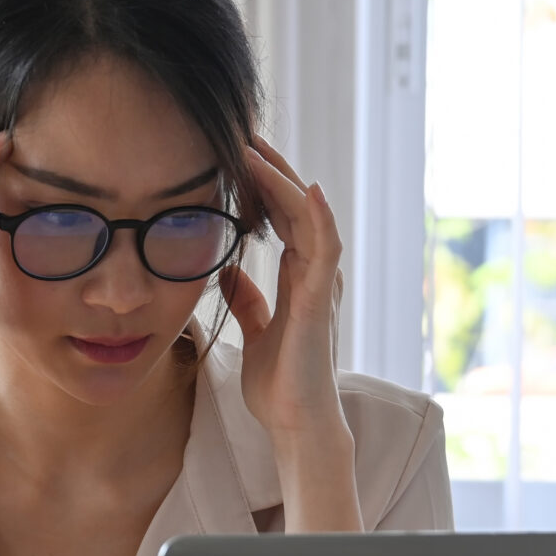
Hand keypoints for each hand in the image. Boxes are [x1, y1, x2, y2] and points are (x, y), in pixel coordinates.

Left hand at [226, 136, 352, 451]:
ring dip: (285, 181)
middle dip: (270, 168)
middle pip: (295, 206)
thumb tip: (229, 270)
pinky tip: (306, 188)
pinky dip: (318, 216)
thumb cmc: (279, 384)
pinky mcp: (320, 301)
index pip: (281, 216)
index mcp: (296, 278)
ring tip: (258, 148)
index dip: (261, 183)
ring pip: (309, 216)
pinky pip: (326, 248)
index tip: (233, 152)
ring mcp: (320, 285)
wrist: (295, 423)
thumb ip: (248, 299)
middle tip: (242, 132)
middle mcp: (312, 274)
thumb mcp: (255, 330)